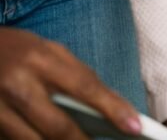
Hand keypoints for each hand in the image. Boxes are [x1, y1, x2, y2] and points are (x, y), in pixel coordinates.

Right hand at [0, 27, 141, 139]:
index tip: (135, 127)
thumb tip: (110, 103)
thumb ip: (77, 74)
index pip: (85, 87)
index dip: (112, 109)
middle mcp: (19, 84)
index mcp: (41, 59)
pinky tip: (44, 138)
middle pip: (58, 125)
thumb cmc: (18, 50)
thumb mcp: (48, 51)